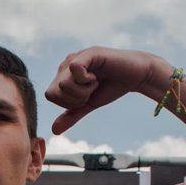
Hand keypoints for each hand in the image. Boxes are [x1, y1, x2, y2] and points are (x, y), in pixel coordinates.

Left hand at [46, 46, 164, 133]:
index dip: (68, 103)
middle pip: (54, 92)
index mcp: (63, 76)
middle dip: (75, 99)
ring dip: (82, 90)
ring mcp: (76, 57)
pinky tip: (96, 76)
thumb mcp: (88, 104)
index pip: (50, 95)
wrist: (135, 77)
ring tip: (95, 82)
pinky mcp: (88, 53)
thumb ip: (72, 115)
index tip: (85, 96)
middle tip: (91, 90)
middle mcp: (66, 65)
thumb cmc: (111, 88)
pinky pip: (74, 69)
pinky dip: (86, 80)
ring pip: (63, 84)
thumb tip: (54, 131)